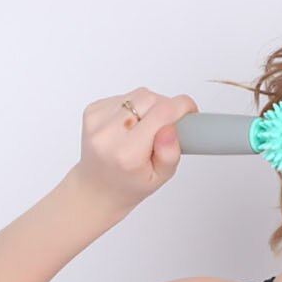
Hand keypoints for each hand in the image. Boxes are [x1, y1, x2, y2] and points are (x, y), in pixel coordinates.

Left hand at [76, 87, 197, 206]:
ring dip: (149, 107)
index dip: (181, 107)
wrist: (97, 186)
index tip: (189, 111)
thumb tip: (171, 127)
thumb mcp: (159, 178)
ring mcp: (97, 119)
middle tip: (167, 128)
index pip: (160, 114)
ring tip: (145, 130)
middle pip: (150, 99)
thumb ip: (170, 154)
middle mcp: (107, 133)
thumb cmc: (128, 184)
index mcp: (126, 153)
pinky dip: (133, 107)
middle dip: (165, 108)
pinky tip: (131, 126)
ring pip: (138, 95)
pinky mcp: (92, 110)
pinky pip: (124, 97)